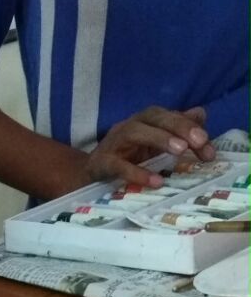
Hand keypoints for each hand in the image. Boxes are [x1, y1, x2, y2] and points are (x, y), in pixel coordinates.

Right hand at [84, 105, 213, 188]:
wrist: (88, 175)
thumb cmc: (125, 158)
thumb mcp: (153, 144)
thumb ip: (176, 131)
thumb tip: (200, 115)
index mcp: (144, 121)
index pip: (170, 116)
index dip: (189, 126)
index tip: (208, 146)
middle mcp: (130, 126)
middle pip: (155, 117)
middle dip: (179, 127)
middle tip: (199, 141)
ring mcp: (114, 142)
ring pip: (136, 132)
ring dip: (160, 139)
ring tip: (181, 151)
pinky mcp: (102, 162)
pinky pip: (119, 165)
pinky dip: (137, 172)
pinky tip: (156, 181)